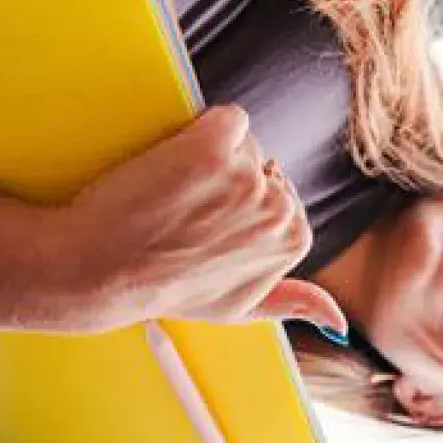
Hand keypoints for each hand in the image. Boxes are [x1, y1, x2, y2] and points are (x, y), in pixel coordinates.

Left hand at [47, 104, 341, 335]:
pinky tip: (173, 166)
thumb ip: (293, 303)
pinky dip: (200, 130)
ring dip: (207, 156)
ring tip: (172, 194)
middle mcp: (279, 209)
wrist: (101, 271)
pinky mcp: (213, 147)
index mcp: (294, 241)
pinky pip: (227, 118)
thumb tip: (341, 324)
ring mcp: (249, 177)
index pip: (279, 193)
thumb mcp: (238, 308)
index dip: (239, 204)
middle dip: (227, 177)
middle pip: (261, 165)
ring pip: (241, 142)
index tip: (208, 225)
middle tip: (185, 212)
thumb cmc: (164, 289)